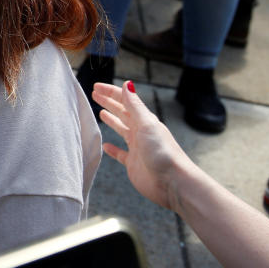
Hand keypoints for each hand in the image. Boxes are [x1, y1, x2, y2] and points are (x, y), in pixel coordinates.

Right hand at [92, 81, 195, 211]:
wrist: (173, 183)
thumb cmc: (163, 152)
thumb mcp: (147, 124)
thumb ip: (134, 105)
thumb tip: (127, 84)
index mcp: (145, 121)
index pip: (125, 101)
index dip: (111, 93)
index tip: (97, 87)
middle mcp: (141, 132)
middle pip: (122, 113)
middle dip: (109, 103)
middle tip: (95, 94)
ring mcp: (137, 148)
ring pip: (121, 130)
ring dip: (112, 120)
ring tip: (101, 113)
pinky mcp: (133, 164)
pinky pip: (120, 153)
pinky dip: (112, 149)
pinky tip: (106, 146)